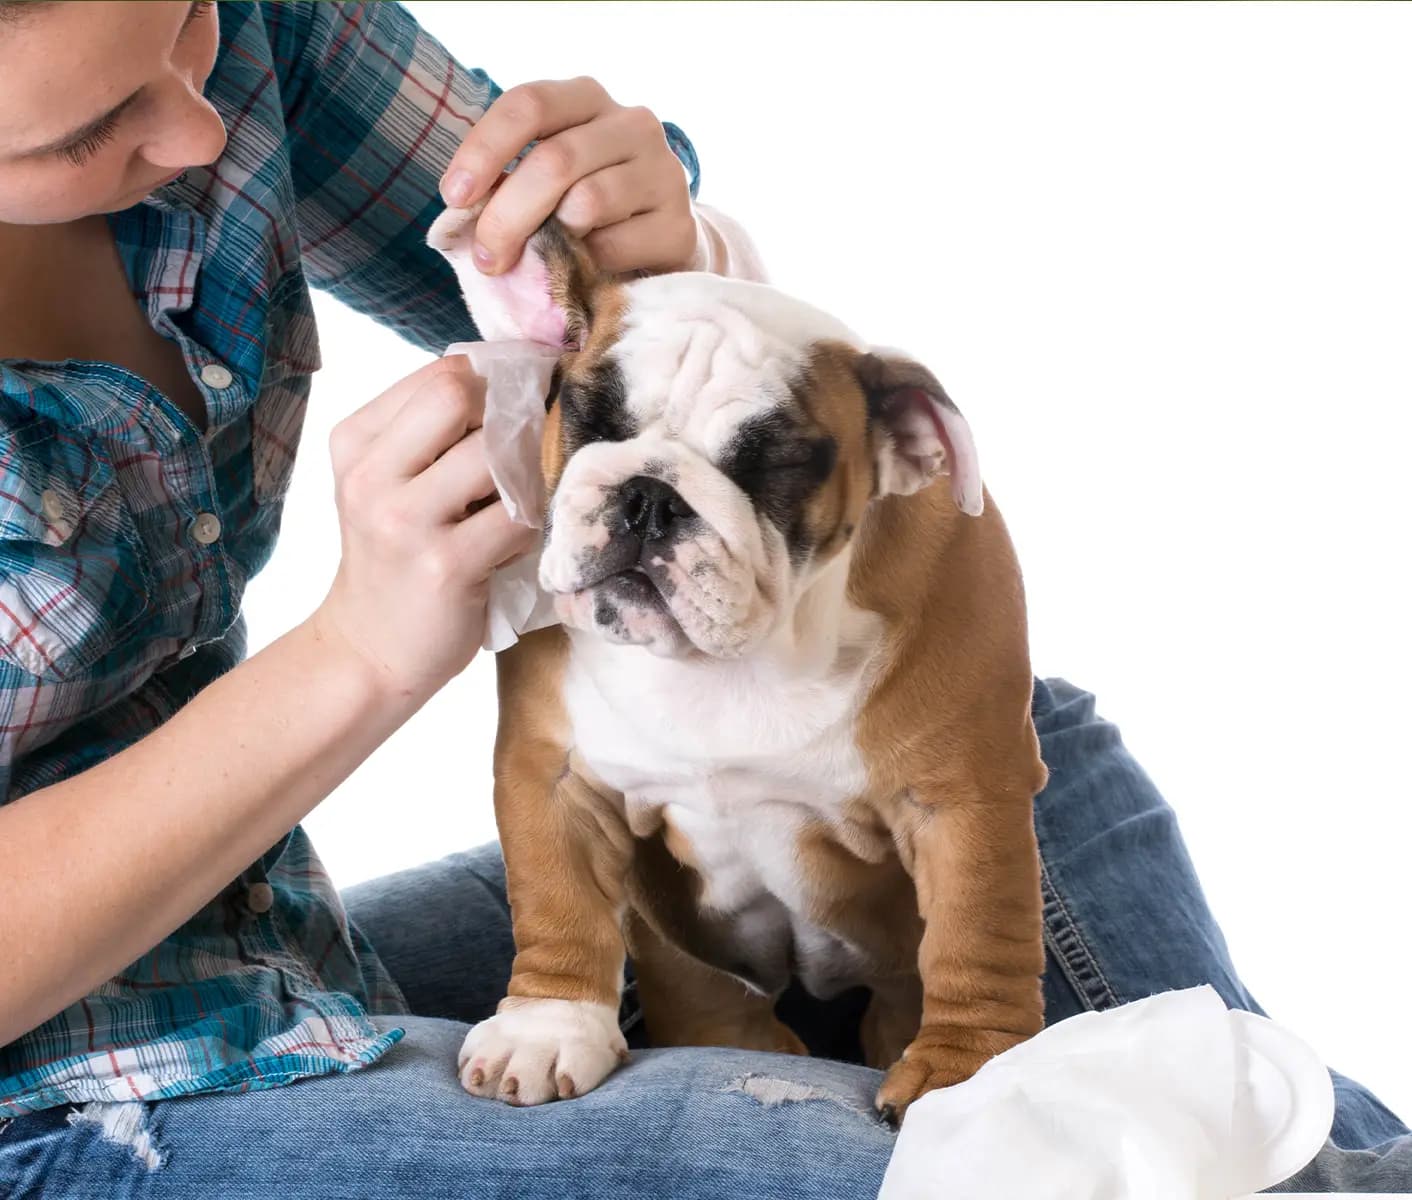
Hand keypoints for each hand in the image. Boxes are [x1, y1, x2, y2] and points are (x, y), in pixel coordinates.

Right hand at [315, 357, 536, 697]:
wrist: (369, 650)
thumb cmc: (393, 559)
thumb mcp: (387, 483)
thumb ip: (430, 433)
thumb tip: (513, 381)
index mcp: (355, 442)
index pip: (440, 374)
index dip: (494, 381)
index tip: (519, 403)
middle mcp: (371, 475)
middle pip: (459, 397)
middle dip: (506, 417)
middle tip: (521, 452)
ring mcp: (405, 521)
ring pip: (495, 454)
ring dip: (523, 477)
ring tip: (508, 508)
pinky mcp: (445, 565)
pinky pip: (518, 517)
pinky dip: (528, 527)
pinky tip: (508, 546)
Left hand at [440, 77, 695, 276]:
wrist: (660, 244)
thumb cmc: (586, 208)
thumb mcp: (548, 179)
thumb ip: (511, 180)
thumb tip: (464, 213)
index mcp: (587, 99)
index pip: (529, 104)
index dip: (484, 149)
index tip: (454, 197)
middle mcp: (632, 124)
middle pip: (555, 161)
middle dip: (507, 216)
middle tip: (488, 258)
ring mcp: (663, 172)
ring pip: (587, 202)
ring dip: (549, 242)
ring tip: (539, 264)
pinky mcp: (679, 225)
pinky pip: (614, 246)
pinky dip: (587, 266)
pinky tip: (585, 271)